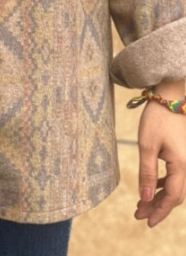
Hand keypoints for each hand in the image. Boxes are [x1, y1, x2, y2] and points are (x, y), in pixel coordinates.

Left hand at [135, 81, 185, 226]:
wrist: (169, 97)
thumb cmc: (157, 119)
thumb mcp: (147, 145)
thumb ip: (147, 173)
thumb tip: (146, 198)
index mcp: (181, 166)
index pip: (172, 197)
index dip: (160, 211)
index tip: (147, 222)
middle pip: (174, 195)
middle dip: (157, 206)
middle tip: (138, 214)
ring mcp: (185, 160)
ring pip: (174, 186)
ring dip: (158, 196)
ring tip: (140, 204)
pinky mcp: (181, 154)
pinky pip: (174, 176)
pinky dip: (162, 184)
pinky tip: (151, 187)